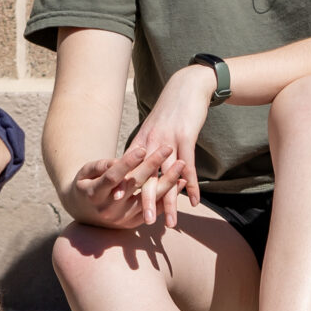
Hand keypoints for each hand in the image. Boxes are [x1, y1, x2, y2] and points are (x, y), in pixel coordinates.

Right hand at [66, 149, 189, 229]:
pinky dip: (169, 196)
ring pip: (148, 199)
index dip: (128, 163)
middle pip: (134, 186)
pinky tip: (181, 182)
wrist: (82, 212)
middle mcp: (109, 209)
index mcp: (94, 194)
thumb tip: (119, 161)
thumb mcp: (85, 173)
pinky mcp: (132, 223)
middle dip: (152, 165)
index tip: (143, 148)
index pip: (113, 177)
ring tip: (181, 164)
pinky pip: (154, 210)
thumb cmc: (85, 185)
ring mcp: (122, 218)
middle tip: (168, 148)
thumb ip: (101, 166)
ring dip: (167, 182)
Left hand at [116, 64, 214, 227]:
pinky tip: (193, 202)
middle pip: (146, 177)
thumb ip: (145, 147)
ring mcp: (169, 141)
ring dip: (169, 203)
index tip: (118, 206)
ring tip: (170, 223)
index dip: (124, 187)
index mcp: (141, 141)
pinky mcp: (186, 137)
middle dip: (145, 202)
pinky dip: (191, 186)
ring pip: (167, 178)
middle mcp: (151, 143)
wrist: (187, 86)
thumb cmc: (171, 110)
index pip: (130, 170)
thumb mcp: (154, 128)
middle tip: (143, 223)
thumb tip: (138, 167)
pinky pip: (188, 167)